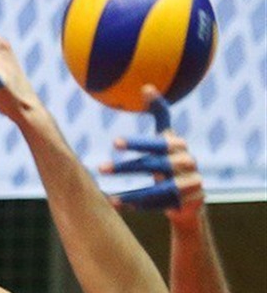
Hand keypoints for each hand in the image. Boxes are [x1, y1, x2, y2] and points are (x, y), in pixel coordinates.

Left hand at [99, 86, 203, 220]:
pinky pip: (161, 205)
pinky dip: (140, 207)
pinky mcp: (191, 201)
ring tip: (108, 197)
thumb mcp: (166, 139)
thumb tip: (146, 86)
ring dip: (132, 194)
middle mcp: (188, 162)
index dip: (137, 142)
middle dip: (126, 168)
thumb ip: (159, 114)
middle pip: (154, 166)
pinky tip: (118, 206)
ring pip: (158, 190)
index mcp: (178, 145)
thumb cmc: (172, 160)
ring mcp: (192, 182)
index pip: (156, 142)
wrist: (192, 194)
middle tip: (100, 168)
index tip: (114, 142)